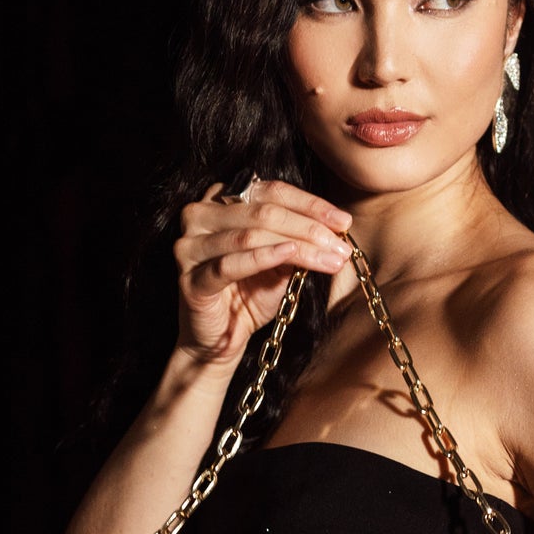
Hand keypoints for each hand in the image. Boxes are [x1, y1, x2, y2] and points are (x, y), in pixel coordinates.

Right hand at [175, 176, 352, 367]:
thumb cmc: (248, 296)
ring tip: (329, 258)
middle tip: (340, 246)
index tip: (343, 221)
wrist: (219, 341)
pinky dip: (263, 257)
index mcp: (220, 201)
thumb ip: (297, 240)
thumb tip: (336, 228)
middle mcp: (199, 215)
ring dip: (297, 245)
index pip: (271, 192)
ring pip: (251, 234)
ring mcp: (190, 246)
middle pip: (263, 211)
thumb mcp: (280, 262)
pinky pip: (230, 264)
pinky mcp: (190, 278)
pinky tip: (290, 256)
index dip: (310, 204)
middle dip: (309, 228)